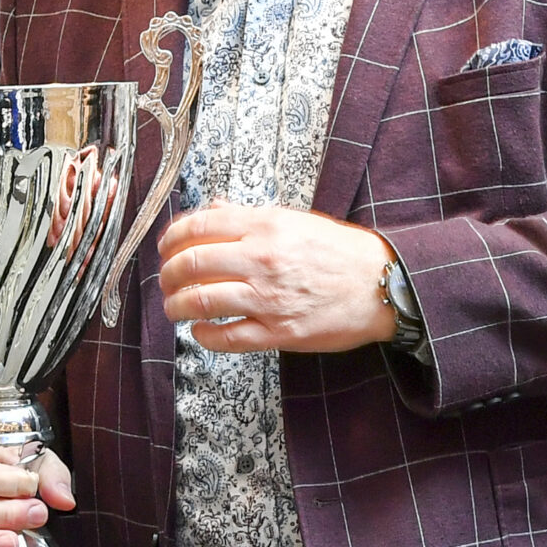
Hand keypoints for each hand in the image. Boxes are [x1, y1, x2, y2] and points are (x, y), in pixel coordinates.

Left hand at [158, 204, 396, 353]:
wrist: (381, 284)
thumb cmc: (340, 251)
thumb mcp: (295, 220)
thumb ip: (249, 217)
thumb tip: (214, 209)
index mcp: (265, 226)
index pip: (198, 227)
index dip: (171, 239)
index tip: (165, 248)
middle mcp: (262, 259)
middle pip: (191, 264)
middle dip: (168, 274)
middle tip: (166, 280)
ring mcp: (269, 298)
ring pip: (201, 301)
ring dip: (177, 306)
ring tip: (175, 307)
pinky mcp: (279, 332)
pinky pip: (228, 337)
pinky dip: (204, 335)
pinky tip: (201, 329)